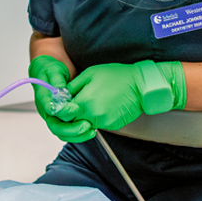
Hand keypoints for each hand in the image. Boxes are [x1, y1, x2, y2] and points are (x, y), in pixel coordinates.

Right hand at [29, 55, 93, 142]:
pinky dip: (79, 134)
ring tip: (91, 130)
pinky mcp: (62, 119)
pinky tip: (90, 130)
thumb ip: (57, 81)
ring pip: (62, 133)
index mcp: (43, 98)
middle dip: (72, 128)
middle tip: (86, 124)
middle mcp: (47, 110)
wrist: (49, 73)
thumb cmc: (50, 70)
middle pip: (55, 127)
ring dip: (77, 134)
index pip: (50, 109)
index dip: (62, 111)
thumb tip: (61, 90)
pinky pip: (68, 132)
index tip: (75, 108)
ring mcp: (54, 117)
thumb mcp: (54, 70)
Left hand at [68, 61, 185, 132]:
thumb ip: (72, 88)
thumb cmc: (117, 76)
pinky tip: (100, 105)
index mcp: (85, 103)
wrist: (141, 85)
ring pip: (84, 124)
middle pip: (72, 123)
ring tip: (89, 101)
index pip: (63, 114)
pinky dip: (94, 118)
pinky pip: (97, 125)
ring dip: (82, 117)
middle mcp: (93, 116)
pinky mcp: (112, 126)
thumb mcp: (89, 74)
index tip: (61, 103)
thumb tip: (60, 95)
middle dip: (69, 116)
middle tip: (72, 105)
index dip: (60, 109)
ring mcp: (104, 123)